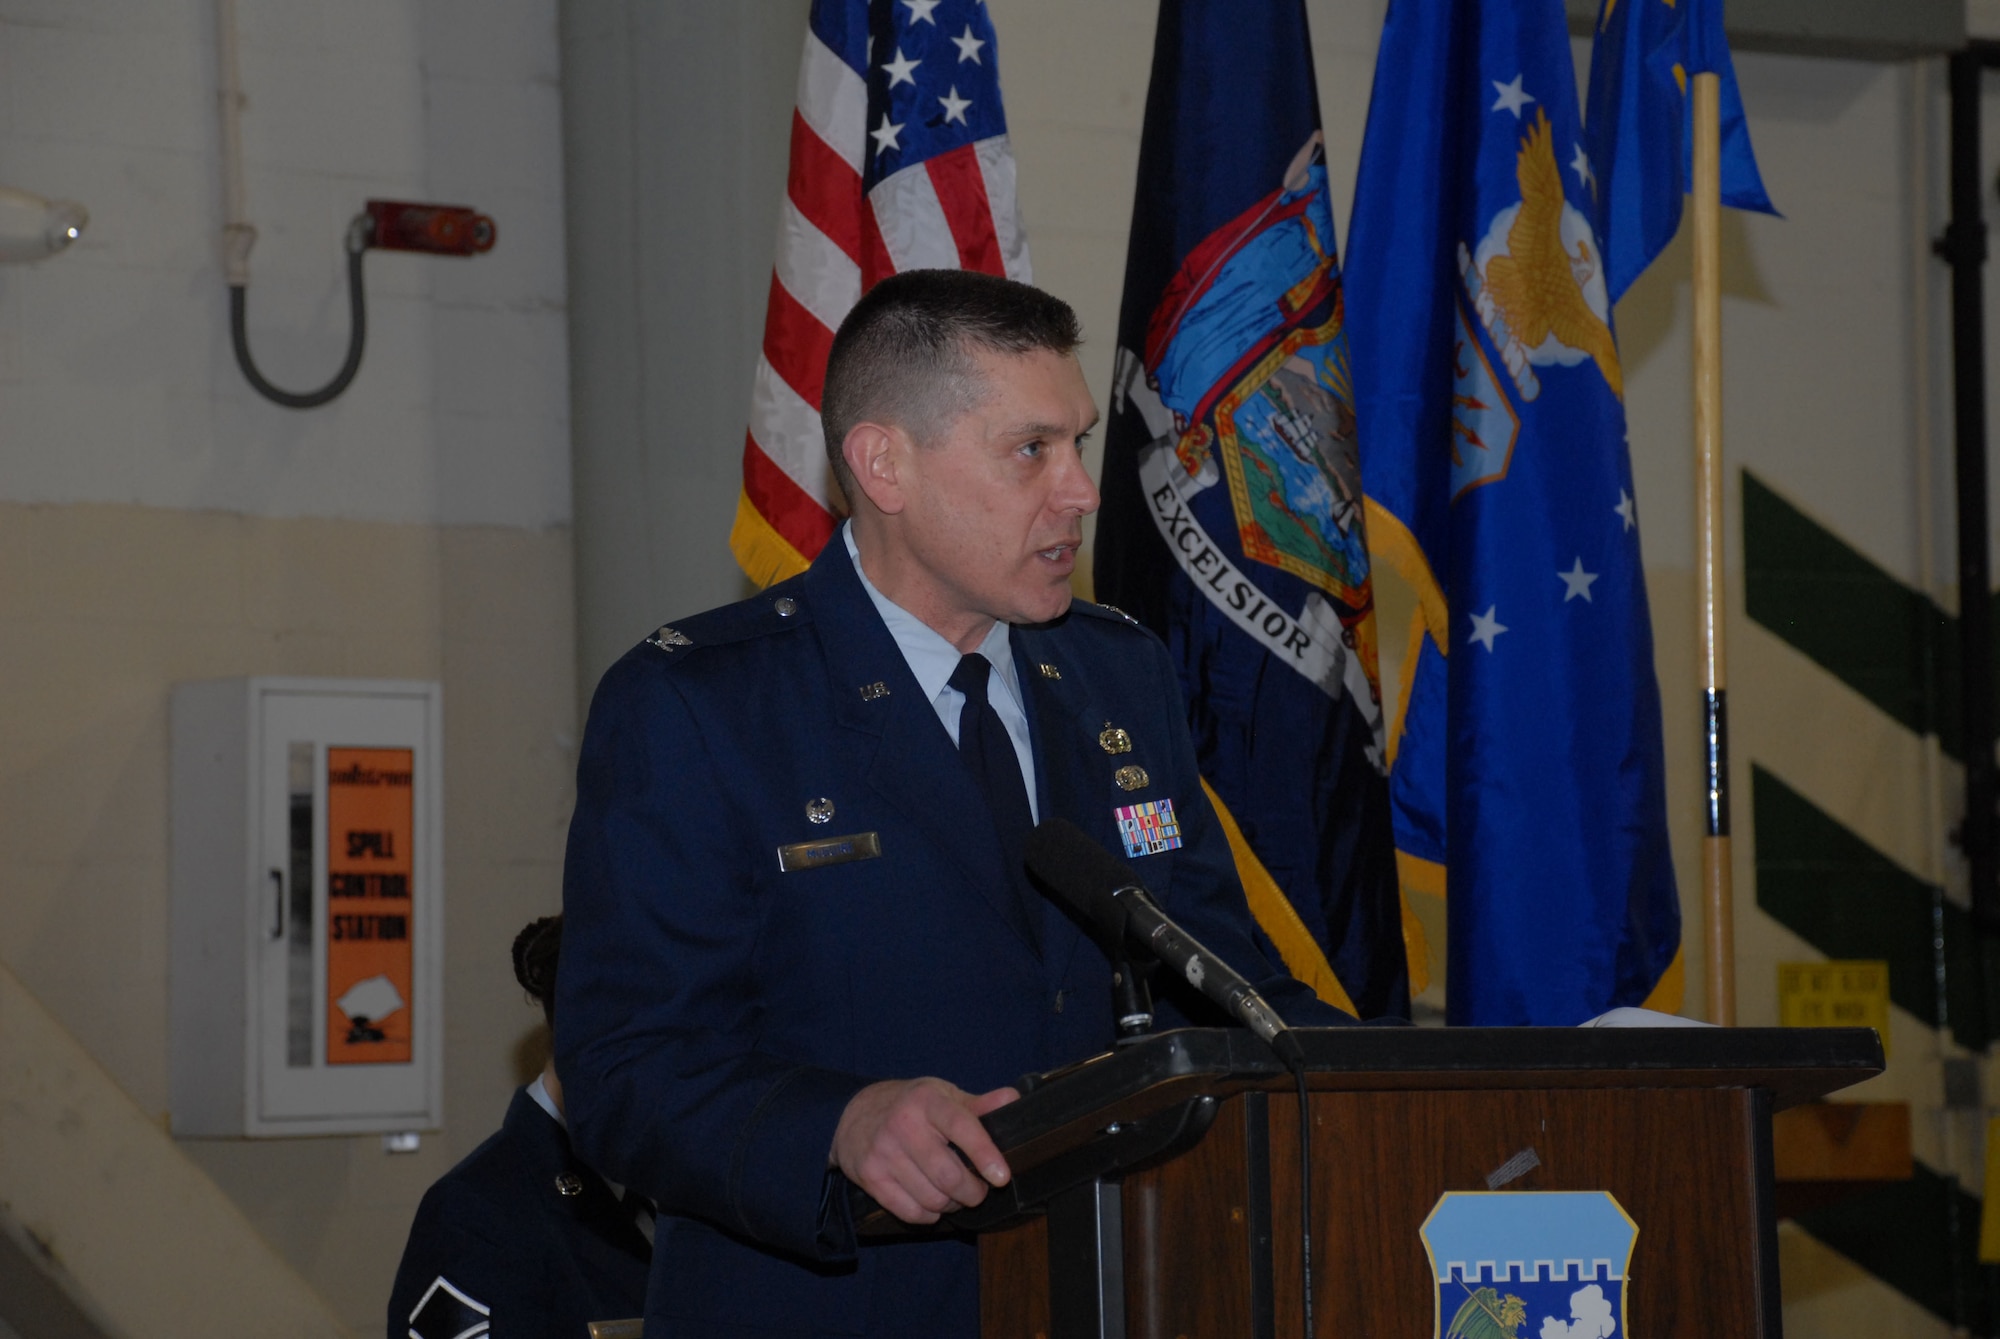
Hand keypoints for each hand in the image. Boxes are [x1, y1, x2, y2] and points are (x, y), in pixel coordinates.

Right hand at [831, 1078, 1018, 1223]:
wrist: (852, 1115)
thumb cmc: (909, 1106)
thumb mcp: (942, 1096)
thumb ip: (977, 1104)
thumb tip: (1013, 1099)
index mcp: (927, 1101)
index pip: (962, 1127)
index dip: (984, 1154)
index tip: (1002, 1177)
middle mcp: (903, 1125)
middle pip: (948, 1176)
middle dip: (972, 1192)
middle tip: (978, 1190)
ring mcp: (884, 1153)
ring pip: (932, 1199)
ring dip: (951, 1205)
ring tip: (954, 1194)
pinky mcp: (870, 1177)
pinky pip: (910, 1212)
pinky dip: (928, 1215)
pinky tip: (931, 1203)